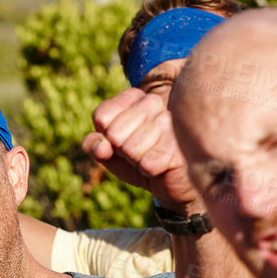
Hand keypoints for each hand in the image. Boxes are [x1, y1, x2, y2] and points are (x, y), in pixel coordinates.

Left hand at [81, 88, 200, 208]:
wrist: (172, 180)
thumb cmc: (139, 159)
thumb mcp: (110, 152)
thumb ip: (94, 145)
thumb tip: (101, 147)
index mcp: (135, 98)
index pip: (101, 116)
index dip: (105, 137)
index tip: (123, 139)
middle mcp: (154, 102)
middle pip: (114, 134)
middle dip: (121, 151)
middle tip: (139, 151)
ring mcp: (170, 122)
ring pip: (130, 150)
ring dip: (136, 161)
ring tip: (151, 155)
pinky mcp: (181, 143)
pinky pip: (147, 164)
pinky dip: (149, 171)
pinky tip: (163, 165)